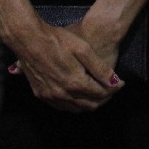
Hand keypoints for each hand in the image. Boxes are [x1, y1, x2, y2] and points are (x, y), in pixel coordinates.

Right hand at [6, 20, 122, 112]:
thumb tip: (114, 82)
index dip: (113, 89)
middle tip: (111, 89)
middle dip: (103, 99)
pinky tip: (79, 94)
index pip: (100, 94)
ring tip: (98, 92)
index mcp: (74, 82)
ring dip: (89, 103)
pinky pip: (61, 106)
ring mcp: (49, 96)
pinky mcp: (40, 94)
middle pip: (89, 105)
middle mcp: (62, 94)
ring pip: (75, 108)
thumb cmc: (57, 40)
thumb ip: (100, 68)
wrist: (28, 39)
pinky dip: (74, 104)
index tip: (120, 83)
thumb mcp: (83, 49)